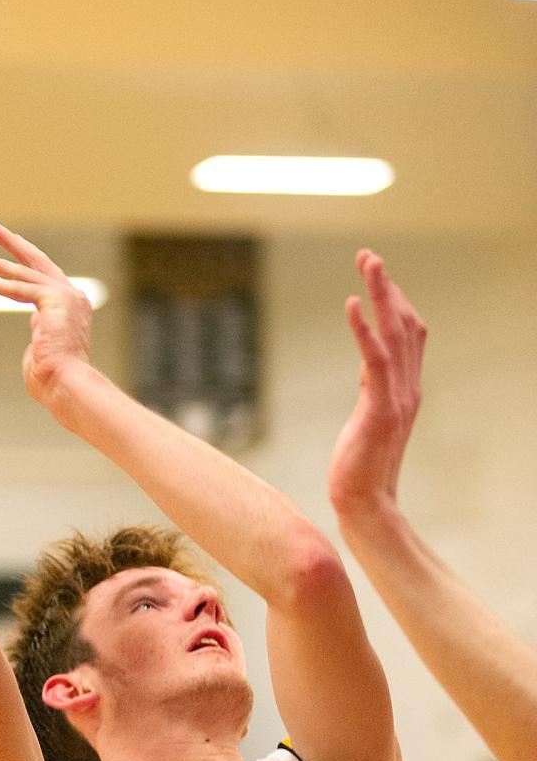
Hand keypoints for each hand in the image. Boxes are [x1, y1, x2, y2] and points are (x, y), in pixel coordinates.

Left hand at [0, 219, 91, 404]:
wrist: (67, 387)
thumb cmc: (53, 383)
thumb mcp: (42, 355)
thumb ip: (38, 340)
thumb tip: (35, 339)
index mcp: (70, 310)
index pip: (42, 279)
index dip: (19, 264)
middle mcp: (72, 297)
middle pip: (36, 261)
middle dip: (9, 241)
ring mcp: (66, 296)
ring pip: (21, 272)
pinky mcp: (55, 300)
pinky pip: (18, 288)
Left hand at [328, 251, 426, 518]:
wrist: (365, 504)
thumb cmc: (361, 466)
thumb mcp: (368, 417)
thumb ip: (373, 389)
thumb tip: (368, 365)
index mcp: (406, 389)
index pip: (408, 334)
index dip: (394, 300)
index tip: (375, 274)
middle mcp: (407, 388)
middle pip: (406, 324)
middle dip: (388, 286)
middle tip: (368, 256)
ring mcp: (396, 398)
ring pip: (395, 334)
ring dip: (381, 294)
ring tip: (368, 262)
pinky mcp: (379, 410)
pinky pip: (375, 361)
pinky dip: (365, 330)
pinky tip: (353, 306)